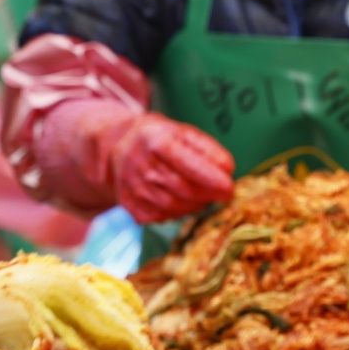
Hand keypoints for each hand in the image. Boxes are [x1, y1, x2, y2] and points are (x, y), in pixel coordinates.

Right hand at [105, 113, 234, 223]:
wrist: (118, 148)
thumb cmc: (158, 139)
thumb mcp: (182, 132)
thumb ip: (207, 148)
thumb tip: (228, 169)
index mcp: (155, 141)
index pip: (187, 164)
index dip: (211, 179)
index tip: (230, 187)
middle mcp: (140, 166)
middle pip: (183, 190)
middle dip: (208, 195)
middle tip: (223, 193)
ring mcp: (133, 188)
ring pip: (174, 207)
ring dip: (195, 204)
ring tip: (202, 194)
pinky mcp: (130, 206)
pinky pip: (162, 217)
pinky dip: (178, 212)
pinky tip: (181, 200)